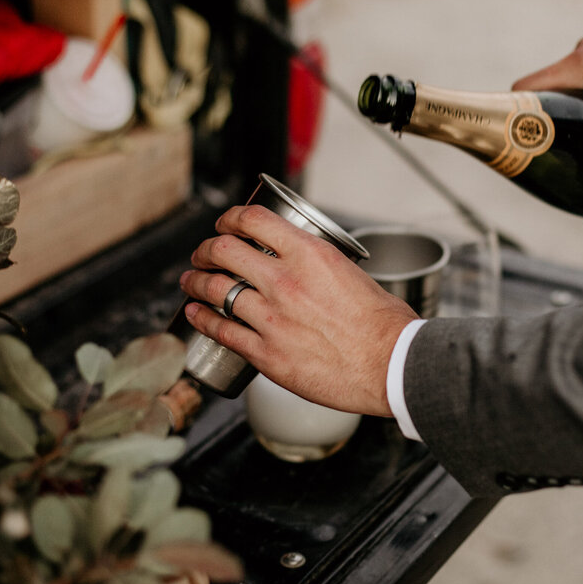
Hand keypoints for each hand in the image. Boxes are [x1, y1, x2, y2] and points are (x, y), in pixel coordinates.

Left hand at [177, 205, 419, 416]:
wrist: (391, 365)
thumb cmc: (384, 324)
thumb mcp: (352, 274)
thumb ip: (321, 267)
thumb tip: (306, 267)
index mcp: (309, 255)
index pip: (252, 220)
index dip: (229, 218)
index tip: (224, 224)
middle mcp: (285, 282)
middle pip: (224, 251)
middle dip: (206, 249)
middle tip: (203, 254)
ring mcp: (271, 318)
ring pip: (215, 290)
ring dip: (196, 282)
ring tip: (190, 281)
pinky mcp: (266, 354)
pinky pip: (221, 330)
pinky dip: (201, 319)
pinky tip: (194, 315)